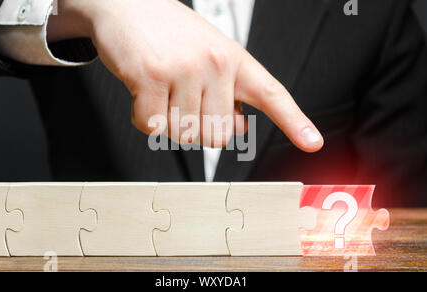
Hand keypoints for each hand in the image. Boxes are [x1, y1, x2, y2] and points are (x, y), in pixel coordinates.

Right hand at [47, 0, 323, 151]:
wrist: (127, 4)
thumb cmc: (169, 33)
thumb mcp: (209, 56)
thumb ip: (227, 94)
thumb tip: (238, 127)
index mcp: (233, 58)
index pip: (270, 94)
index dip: (295, 122)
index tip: (312, 143)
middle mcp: (213, 63)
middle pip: (217, 135)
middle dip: (197, 127)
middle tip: (183, 101)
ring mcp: (183, 69)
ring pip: (183, 134)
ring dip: (169, 122)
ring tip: (162, 91)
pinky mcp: (151, 77)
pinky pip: (152, 126)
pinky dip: (144, 118)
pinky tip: (144, 94)